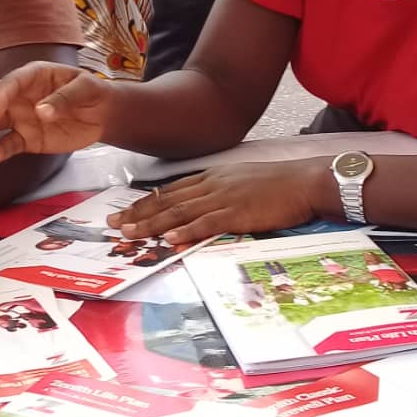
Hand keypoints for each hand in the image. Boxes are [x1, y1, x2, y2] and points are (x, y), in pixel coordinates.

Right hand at [0, 62, 113, 162]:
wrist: (101, 115)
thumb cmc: (91, 92)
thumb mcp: (86, 88)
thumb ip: (64, 98)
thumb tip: (42, 112)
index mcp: (31, 75)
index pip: (9, 82)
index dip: (1, 95)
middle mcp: (18, 95)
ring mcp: (18, 118)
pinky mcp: (25, 139)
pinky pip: (7, 145)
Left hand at [105, 161, 325, 244]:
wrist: (304, 181)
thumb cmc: (278, 184)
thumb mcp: (241, 180)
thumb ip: (219, 191)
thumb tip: (201, 206)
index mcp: (212, 176)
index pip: (170, 191)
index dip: (146, 202)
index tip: (125, 211)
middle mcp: (211, 185)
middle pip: (167, 201)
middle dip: (137, 213)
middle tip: (112, 223)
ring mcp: (223, 198)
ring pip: (179, 212)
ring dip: (151, 224)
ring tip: (128, 233)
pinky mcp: (238, 213)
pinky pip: (207, 224)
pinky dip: (186, 232)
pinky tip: (170, 239)